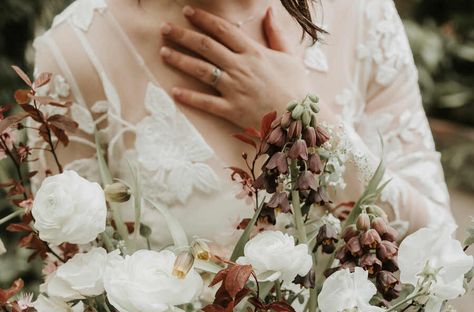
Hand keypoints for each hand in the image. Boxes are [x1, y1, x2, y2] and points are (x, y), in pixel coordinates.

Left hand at [160, 5, 317, 128]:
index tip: (187, 12)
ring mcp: (234, 89)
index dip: (203, 19)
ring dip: (180, 60)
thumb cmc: (297, 90)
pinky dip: (189, 97)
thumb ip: (276, 34)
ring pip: (202, 70)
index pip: (223, 30)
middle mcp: (240, 68)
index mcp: (254, 52)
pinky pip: (206, 102)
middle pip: (206, 46)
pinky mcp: (232, 110)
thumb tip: (268, 11)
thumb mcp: (291, 56)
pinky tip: (174, 91)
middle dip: (183, 35)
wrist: (300, 121)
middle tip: (165, 29)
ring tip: (163, 52)